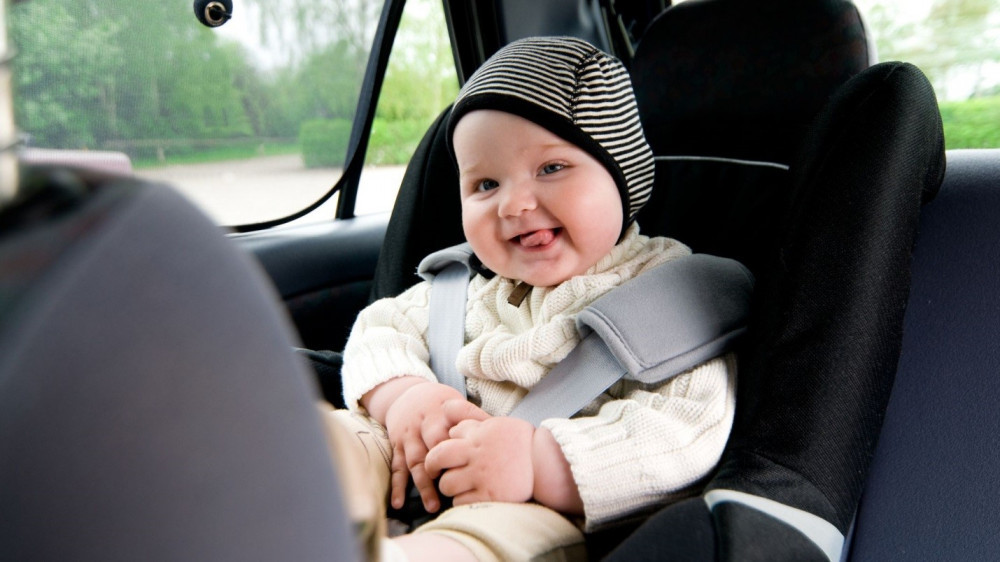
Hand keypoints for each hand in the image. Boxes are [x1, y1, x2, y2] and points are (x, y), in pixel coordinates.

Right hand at [383, 382, 488, 511]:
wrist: (405, 394)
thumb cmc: (439, 403)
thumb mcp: (455, 403)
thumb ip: (474, 417)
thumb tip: (500, 430)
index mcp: (441, 413)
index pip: (450, 430)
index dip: (458, 447)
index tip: (471, 464)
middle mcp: (423, 425)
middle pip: (432, 446)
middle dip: (441, 467)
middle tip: (454, 488)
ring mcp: (409, 437)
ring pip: (415, 461)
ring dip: (423, 485)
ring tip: (432, 506)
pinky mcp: (397, 446)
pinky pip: (397, 468)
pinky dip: (397, 486)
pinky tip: (399, 503)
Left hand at [424, 416, 535, 504]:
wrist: (545, 463)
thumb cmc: (519, 442)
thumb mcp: (494, 423)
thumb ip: (468, 416)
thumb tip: (444, 407)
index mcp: (477, 435)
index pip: (444, 440)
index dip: (440, 450)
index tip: (444, 457)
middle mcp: (477, 455)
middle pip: (436, 460)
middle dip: (433, 467)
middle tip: (437, 472)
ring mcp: (482, 476)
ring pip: (446, 484)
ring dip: (449, 486)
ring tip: (460, 485)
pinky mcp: (489, 496)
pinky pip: (460, 502)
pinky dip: (461, 501)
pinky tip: (471, 496)